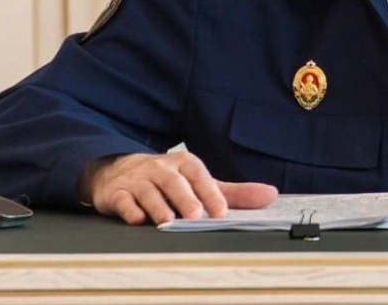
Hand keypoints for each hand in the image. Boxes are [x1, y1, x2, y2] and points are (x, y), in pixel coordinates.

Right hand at [80, 151, 277, 224]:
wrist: (117, 172)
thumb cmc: (166, 180)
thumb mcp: (199, 183)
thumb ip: (233, 192)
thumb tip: (270, 195)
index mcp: (184, 165)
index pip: (199, 176)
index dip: (210, 193)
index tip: (221, 211)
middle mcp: (160, 169)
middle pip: (174, 182)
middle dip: (185, 198)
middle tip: (195, 215)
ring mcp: (137, 181)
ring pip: (148, 192)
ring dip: (158, 206)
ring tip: (168, 221)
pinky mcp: (117, 194)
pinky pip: (123, 201)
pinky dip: (129, 210)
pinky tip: (137, 219)